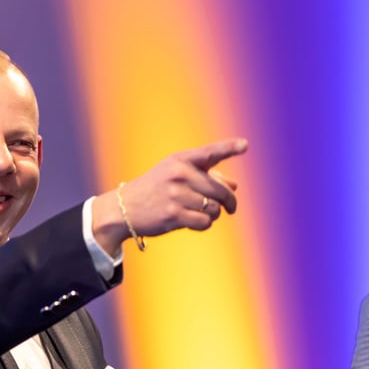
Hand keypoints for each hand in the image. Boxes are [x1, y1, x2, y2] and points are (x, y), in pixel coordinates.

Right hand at [91, 138, 247, 253]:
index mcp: (181, 160)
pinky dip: (204, 224)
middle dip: (230, 201)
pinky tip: (194, 221)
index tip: (244, 145)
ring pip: (214, 208)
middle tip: (231, 208)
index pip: (209, 153)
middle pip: (220, 190)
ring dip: (213, 214)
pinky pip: (205, 222)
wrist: (124, 208)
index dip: (228, 148)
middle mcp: (179, 174)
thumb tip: (234, 186)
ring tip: (202, 212)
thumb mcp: (176, 175)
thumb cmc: (155, 189)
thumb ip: (206, 177)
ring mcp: (176, 195)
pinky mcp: (173, 215)